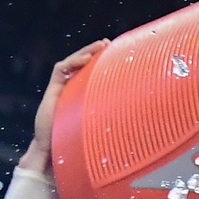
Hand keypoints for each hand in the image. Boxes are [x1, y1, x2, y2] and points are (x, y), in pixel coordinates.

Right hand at [23, 40, 109, 174]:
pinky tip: (86, 58)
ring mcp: (61, 89)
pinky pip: (61, 70)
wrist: (53, 154)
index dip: (105, 65)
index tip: (121, 57)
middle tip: (111, 44)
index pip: (94, 76)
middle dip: (96, 53)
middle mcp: (73, 91)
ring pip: (73, 64)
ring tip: (101, 45)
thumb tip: (147, 128)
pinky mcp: (52, 90)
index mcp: (85, 98)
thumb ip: (117, 125)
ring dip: (86, 52)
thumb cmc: (80, 147)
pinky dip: (73, 62)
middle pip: (84, 66)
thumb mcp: (104, 131)